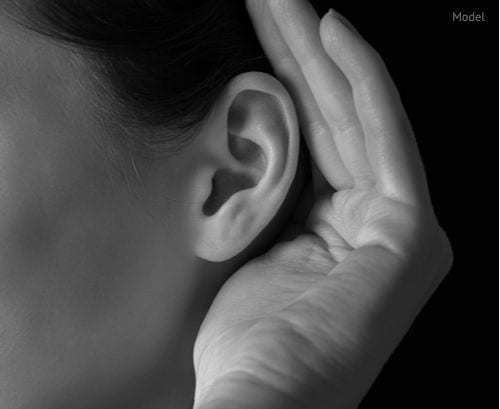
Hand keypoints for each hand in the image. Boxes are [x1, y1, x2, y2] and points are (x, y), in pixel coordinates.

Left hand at [193, 1, 452, 407]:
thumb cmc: (250, 341)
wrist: (267, 401)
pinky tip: (334, 31)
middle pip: (333, 120)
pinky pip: (380, 135)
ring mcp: (398, 224)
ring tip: (289, 1)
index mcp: (337, 229)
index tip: (259, 34)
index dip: (286, 80)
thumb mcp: (252, 248)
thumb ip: (268, 193)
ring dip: (322, 53)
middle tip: (271, 0)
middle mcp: (374, 222)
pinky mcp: (409, 229)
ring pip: (356, 117)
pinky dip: (362, 78)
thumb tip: (254, 138)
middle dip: (300, 54)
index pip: (311, 136)